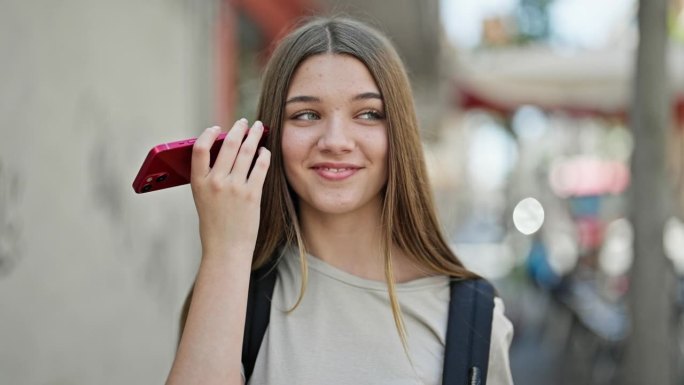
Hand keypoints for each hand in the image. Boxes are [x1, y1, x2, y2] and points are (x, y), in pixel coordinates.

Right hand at [190, 119, 270, 258]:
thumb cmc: (214, 223)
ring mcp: (234, 188)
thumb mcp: (202, 198)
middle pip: (227, 144)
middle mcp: (215, 182)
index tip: (217, 127)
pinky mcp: (252, 194)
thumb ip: (208, 176)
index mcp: (198, 182)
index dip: (208, 134)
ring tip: (259, 128)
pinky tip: (265, 151)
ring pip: (246, 151)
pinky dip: (264, 155)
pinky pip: (261, 166)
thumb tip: (221, 149)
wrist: (226, 248)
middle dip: (238, 129)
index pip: (199, 148)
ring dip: (254, 136)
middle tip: (244, 122)